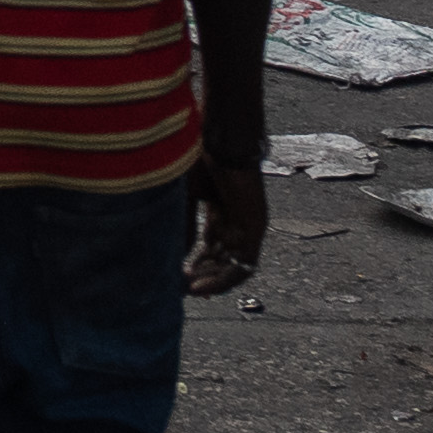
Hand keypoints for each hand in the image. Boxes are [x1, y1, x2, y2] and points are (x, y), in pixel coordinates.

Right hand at [187, 156, 270, 296]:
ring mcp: (248, 224)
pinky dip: (227, 278)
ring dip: (213, 280)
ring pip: (235, 264)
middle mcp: (236, 220)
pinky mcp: (255, 228)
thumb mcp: (185, 199)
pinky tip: (207, 286)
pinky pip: (246, 264)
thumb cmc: (199, 160)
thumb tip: (177, 256)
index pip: (211, 245)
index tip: (179, 279)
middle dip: (203, 275)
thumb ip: (182, 227)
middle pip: (222, 257)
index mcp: (220, 209)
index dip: (196, 264)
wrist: (219, 141)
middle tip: (182, 289)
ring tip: (192, 290)